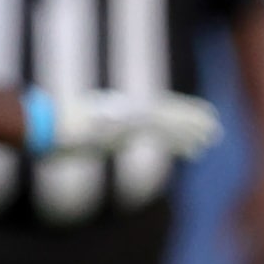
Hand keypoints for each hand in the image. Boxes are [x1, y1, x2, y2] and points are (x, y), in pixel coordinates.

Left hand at [45, 89, 221, 159]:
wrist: (47, 129)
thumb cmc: (65, 132)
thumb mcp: (86, 129)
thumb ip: (108, 123)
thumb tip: (127, 117)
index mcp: (129, 113)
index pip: (167, 114)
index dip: (188, 117)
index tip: (209, 121)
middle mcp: (132, 116)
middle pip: (170, 118)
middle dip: (193, 124)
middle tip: (216, 130)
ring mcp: (128, 124)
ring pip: (165, 127)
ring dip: (187, 134)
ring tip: (207, 142)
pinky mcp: (122, 134)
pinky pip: (154, 136)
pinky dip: (172, 142)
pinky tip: (183, 149)